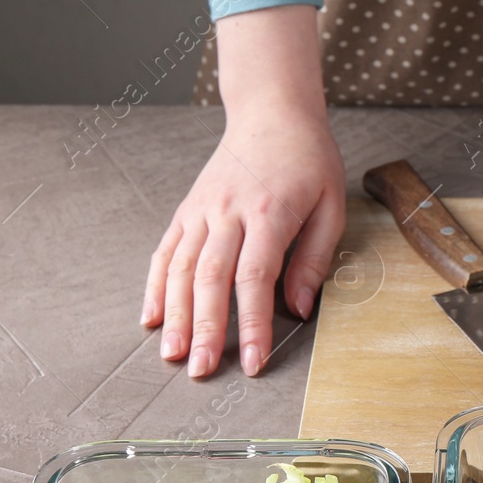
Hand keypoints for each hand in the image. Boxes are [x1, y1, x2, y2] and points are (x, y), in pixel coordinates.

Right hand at [141, 6, 342, 377]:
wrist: (273, 112)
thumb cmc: (308, 160)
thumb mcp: (331, 206)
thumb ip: (315, 259)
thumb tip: (299, 309)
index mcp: (269, 212)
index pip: (255, 278)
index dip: (251, 323)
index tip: (251, 362)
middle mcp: (228, 211)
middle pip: (210, 278)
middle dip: (205, 329)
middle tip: (202, 371)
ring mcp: (202, 210)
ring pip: (180, 268)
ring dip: (174, 316)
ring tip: (172, 355)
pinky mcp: (187, 209)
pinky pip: (165, 251)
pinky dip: (156, 286)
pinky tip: (151, 319)